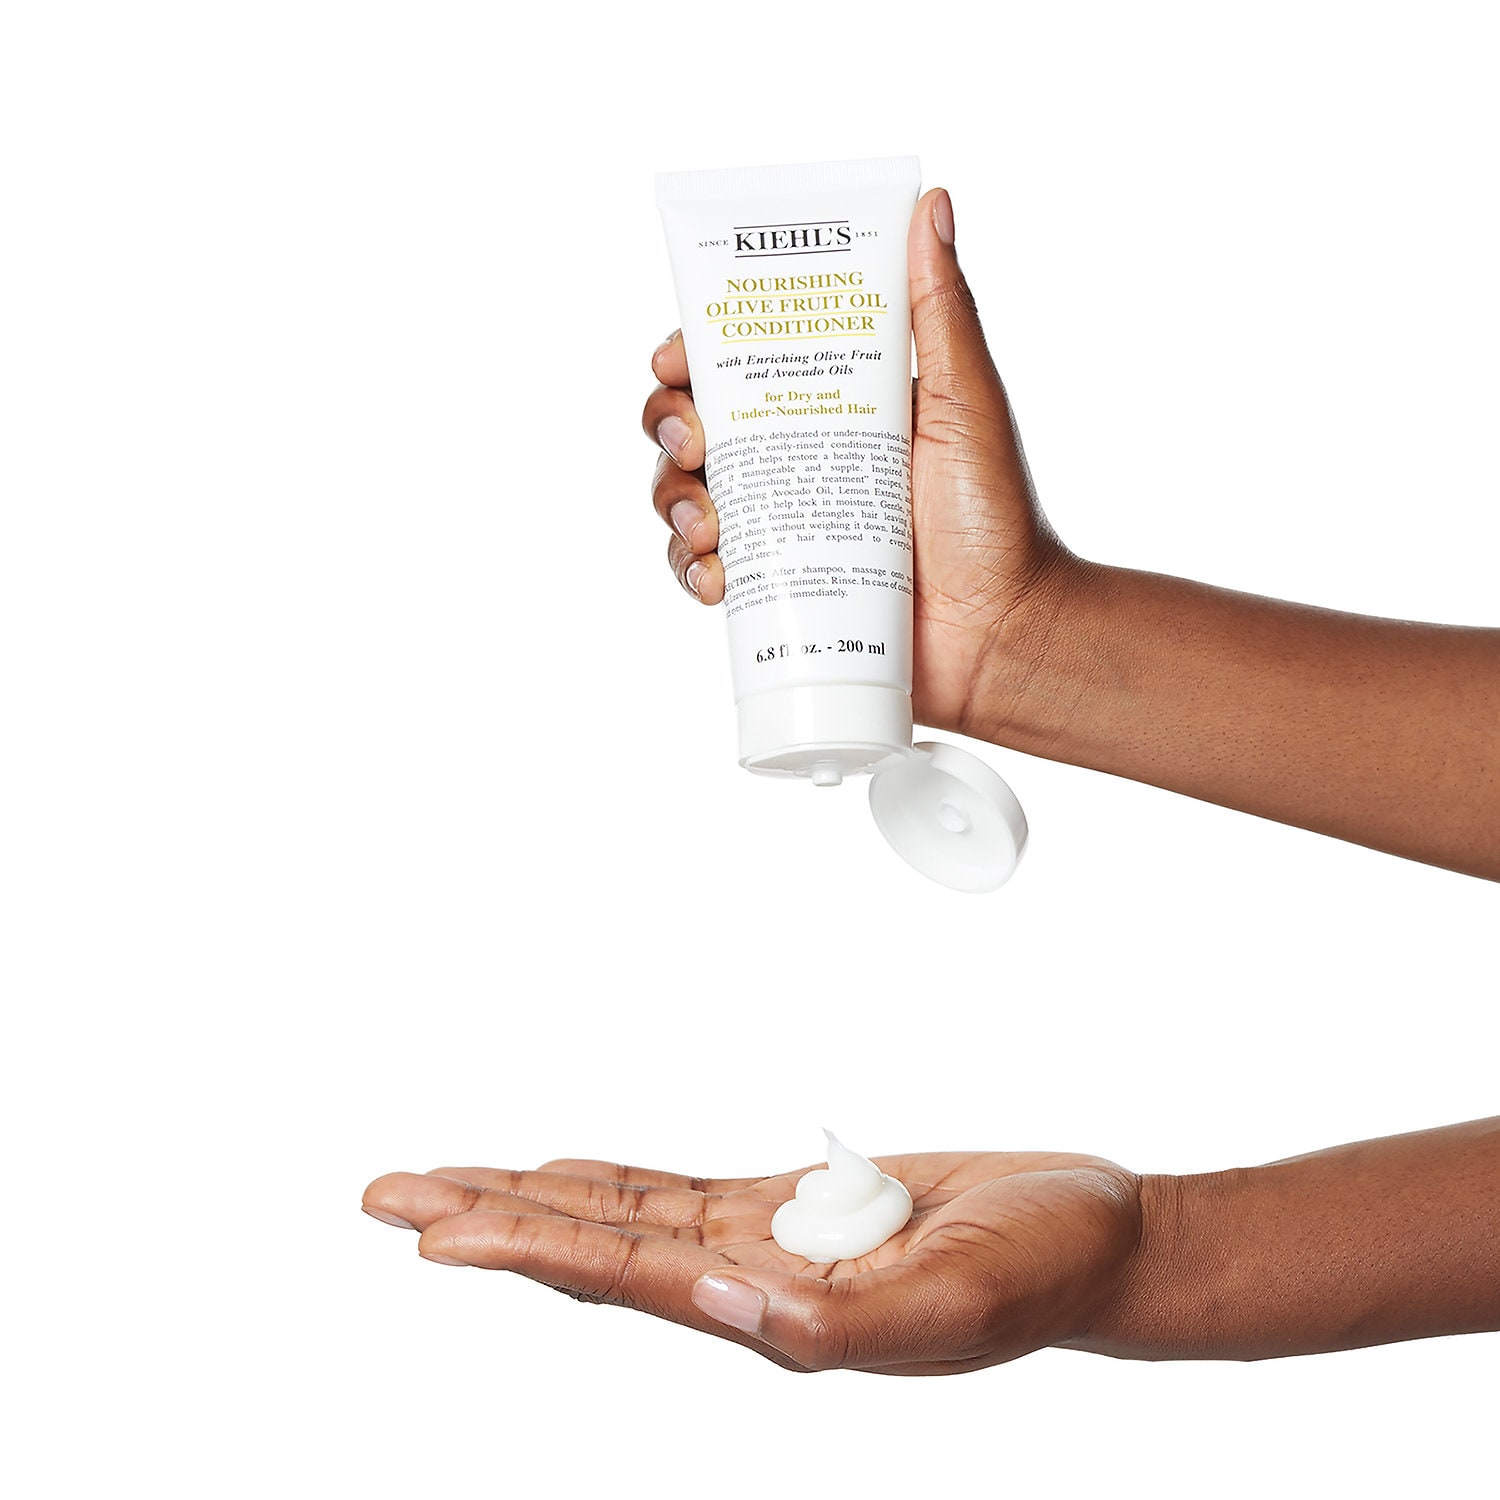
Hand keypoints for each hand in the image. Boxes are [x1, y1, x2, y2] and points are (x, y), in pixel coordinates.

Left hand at [362, 1149, 1140, 1374]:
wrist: (1094, 1242)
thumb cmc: (1044, 1270)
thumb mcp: (957, 1299)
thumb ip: (839, 1318)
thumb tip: (724, 1302)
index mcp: (780, 1317)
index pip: (624, 1278)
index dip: (527, 1250)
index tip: (435, 1235)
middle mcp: (753, 1287)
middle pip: (594, 1245)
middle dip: (489, 1220)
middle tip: (390, 1197)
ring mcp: (769, 1248)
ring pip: (624, 1216)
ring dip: (534, 1197)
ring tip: (449, 1185)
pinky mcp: (794, 1213)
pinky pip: (680, 1193)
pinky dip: (613, 1183)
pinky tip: (568, 1177)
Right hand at [642, 188, 1077, 740]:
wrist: (1000, 634)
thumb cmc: (995, 518)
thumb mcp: (964, 402)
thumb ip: (940, 310)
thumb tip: (931, 202)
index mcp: (831, 403)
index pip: (741, 361)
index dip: (693, 354)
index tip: (678, 359)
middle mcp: (796, 459)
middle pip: (692, 424)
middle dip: (668, 425)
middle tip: (697, 444)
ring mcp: (779, 528)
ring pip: (682, 496)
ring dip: (673, 501)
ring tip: (710, 526)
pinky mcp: (773, 591)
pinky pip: (700, 572)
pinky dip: (691, 571)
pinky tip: (718, 577)